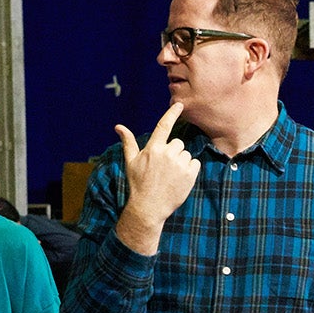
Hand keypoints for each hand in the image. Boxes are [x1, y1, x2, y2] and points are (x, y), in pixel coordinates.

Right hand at [115, 102, 199, 249]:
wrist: (149, 208)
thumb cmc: (138, 184)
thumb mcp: (131, 162)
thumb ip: (128, 142)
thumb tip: (118, 126)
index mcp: (153, 149)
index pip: (163, 125)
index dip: (172, 113)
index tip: (180, 105)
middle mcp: (167, 154)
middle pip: (177, 142)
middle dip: (173, 152)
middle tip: (164, 167)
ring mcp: (179, 164)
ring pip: (186, 153)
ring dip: (181, 161)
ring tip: (170, 175)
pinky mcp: (190, 174)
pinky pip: (195, 163)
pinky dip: (190, 169)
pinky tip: (180, 178)